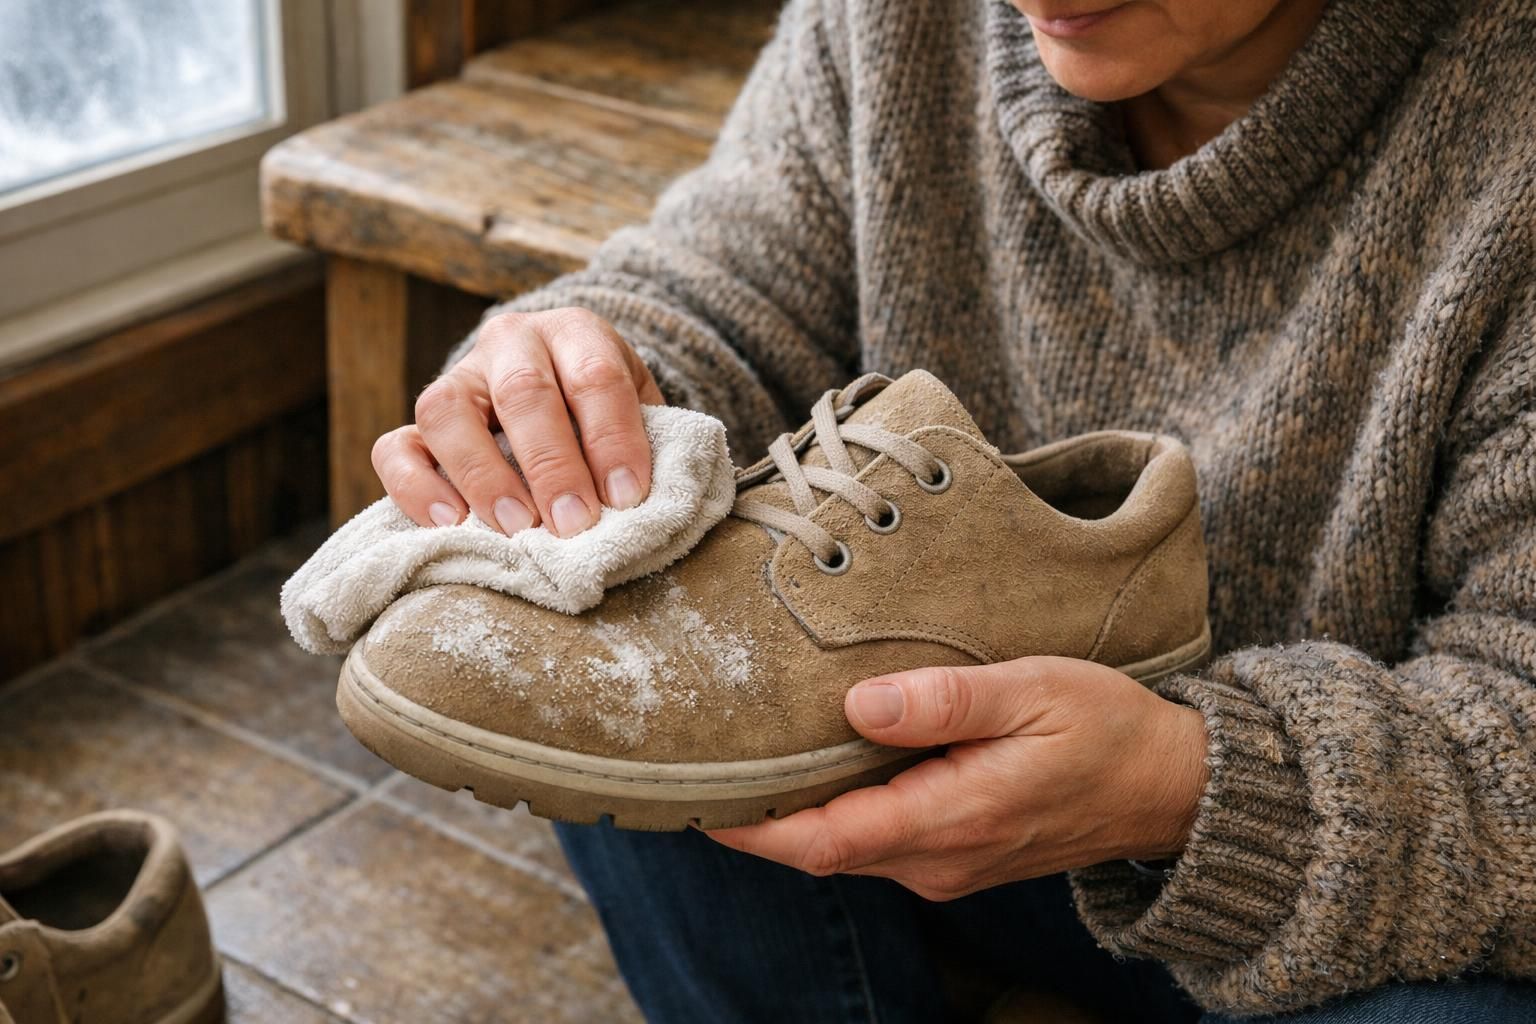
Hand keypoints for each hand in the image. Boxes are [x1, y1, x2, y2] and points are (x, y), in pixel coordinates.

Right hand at [372, 308, 664, 536]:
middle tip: (574, 523)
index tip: (626, 496)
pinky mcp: (417, 423)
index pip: (595, 375)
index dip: (612, 438)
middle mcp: (510, 344)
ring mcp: (457, 379)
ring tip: (517, 528)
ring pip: (447, 411)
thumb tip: (645, 507)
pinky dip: (417, 487)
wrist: (560, 395)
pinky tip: (452, 525)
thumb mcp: (640, 412)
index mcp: (576, 333)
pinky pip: (395, 447)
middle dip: (552, 464)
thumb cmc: (608, 416)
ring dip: (483, 475)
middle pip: (523, 391)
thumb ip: (645, 444)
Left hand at [708, 657, 1208, 899]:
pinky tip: (813, 767)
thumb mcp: (1032, 692)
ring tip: (742, 757)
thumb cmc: (1106, 729)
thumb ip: (946, 701)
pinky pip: (871, 843)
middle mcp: (937, 859)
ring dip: (790, 815)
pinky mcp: (954, 855)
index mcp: (951, 819)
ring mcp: (945, 865)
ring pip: (842, 849)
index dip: (750, 825)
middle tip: (698, 761)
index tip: (693, 793)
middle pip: (818, 850)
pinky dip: (830, 812)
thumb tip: (859, 706)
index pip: (821, 840)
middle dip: (755, 816)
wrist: (1169, 786)